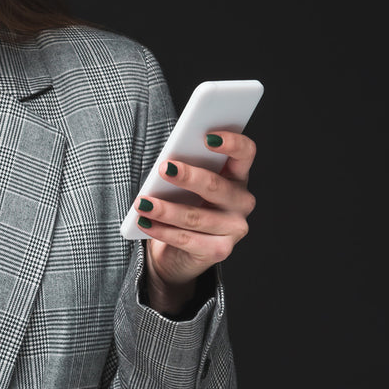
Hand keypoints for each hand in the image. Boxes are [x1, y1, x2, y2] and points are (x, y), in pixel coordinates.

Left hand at [137, 131, 256, 306]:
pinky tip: (145, 222)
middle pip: (216, 186)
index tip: (207, 136)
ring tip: (142, 203)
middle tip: (164, 168)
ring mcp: (234, 229)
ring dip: (166, 209)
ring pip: (196, 216)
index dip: (232, 142)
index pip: (245, 153)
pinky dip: (162, 230)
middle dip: (188, 176)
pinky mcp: (219, 251)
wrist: (178, 253)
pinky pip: (187, 239)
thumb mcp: (184, 185)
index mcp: (237, 177)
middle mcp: (241, 202)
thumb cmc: (181, 207)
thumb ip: (185, 168)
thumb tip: (169, 161)